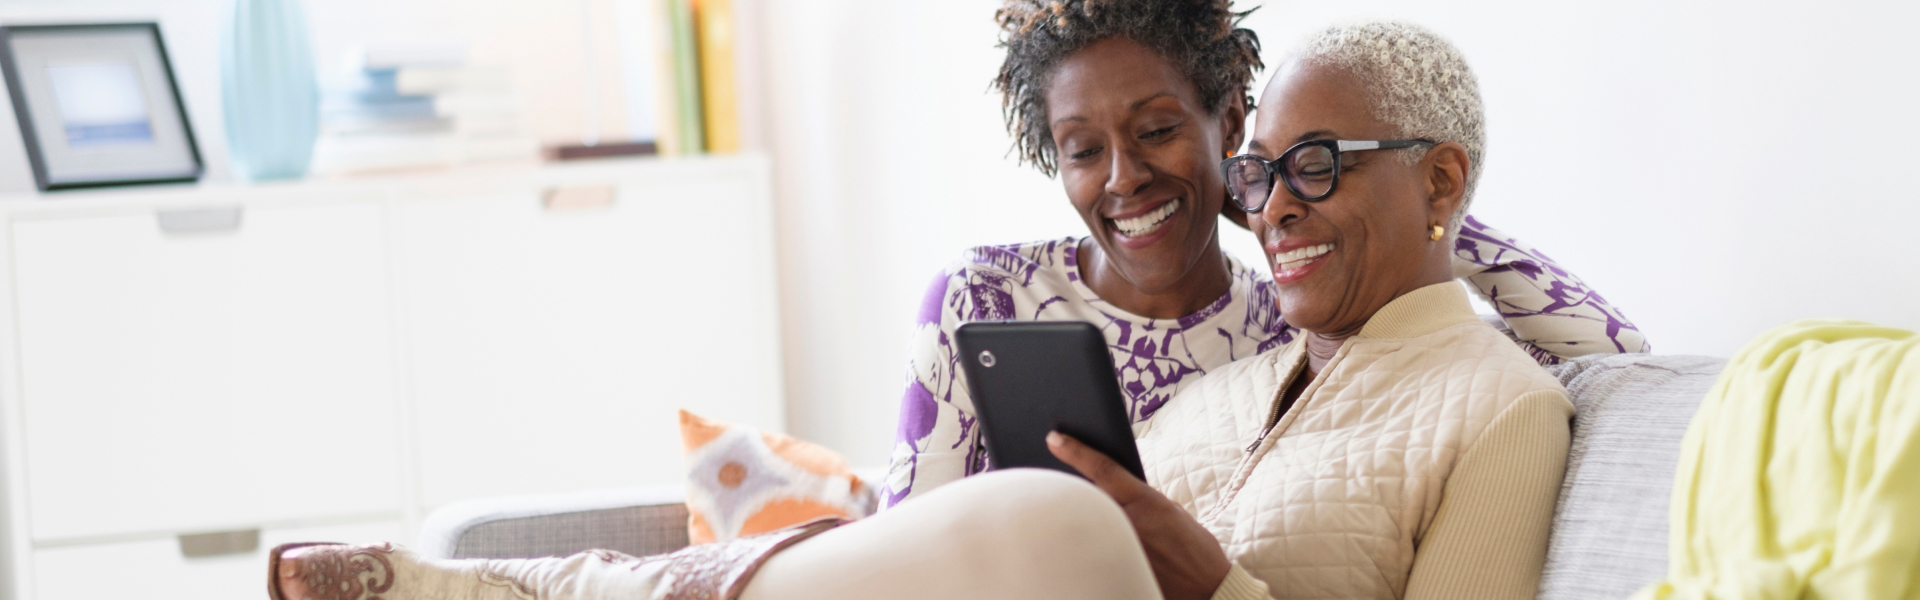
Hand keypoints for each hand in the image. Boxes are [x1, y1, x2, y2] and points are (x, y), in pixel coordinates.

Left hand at [1048, 431, 1229, 599]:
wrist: (1207, 589)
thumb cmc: (1195, 548)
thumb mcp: (1171, 512)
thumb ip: (1140, 498)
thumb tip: (1112, 492)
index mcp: (1147, 501)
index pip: (1104, 469)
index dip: (1076, 451)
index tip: (1054, 438)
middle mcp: (1129, 522)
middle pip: (1088, 498)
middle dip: (1077, 492)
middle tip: (1060, 482)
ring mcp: (1121, 547)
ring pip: (1088, 524)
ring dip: (1085, 520)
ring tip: (1079, 518)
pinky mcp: (1116, 568)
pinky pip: (1094, 549)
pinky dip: (1092, 543)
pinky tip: (1090, 545)